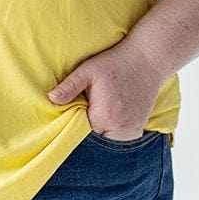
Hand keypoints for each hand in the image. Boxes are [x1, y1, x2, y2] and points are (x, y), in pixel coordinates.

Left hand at [47, 35, 165, 138]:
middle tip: (87, 113)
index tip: (74, 115)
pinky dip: (115, 133)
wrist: (147, 59)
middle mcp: (119, 128)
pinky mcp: (140, 127)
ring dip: (102, 133)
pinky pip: (122, 138)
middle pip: (95, 139)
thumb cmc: (115, 63)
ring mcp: (132, 129)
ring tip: (101, 115)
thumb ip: (69, 87)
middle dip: (88, 131)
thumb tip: (51, 99)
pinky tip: (112, 118)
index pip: (80, 133)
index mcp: (103, 116)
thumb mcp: (87, 71)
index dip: (75, 126)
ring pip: (108, 140)